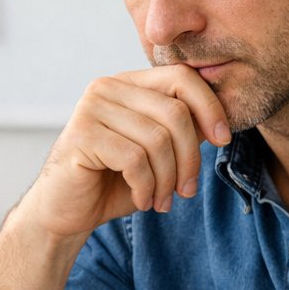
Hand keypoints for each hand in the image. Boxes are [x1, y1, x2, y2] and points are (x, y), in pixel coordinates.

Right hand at [18, 66, 230, 240]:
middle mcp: (108, 87)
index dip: (210, 107)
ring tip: (162, 201)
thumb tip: (220, 121)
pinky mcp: (81, 135)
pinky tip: (141, 200)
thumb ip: (183, 131)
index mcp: (128, 83)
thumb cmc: (114, 182)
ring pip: (157, 140)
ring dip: (167, 180)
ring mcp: (91, 108)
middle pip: (175, 112)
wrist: (65, 212)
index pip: (181, 77)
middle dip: (189, 158)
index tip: (223, 140)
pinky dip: (146, 187)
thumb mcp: (158, 154)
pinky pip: (134, 160)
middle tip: (187, 191)